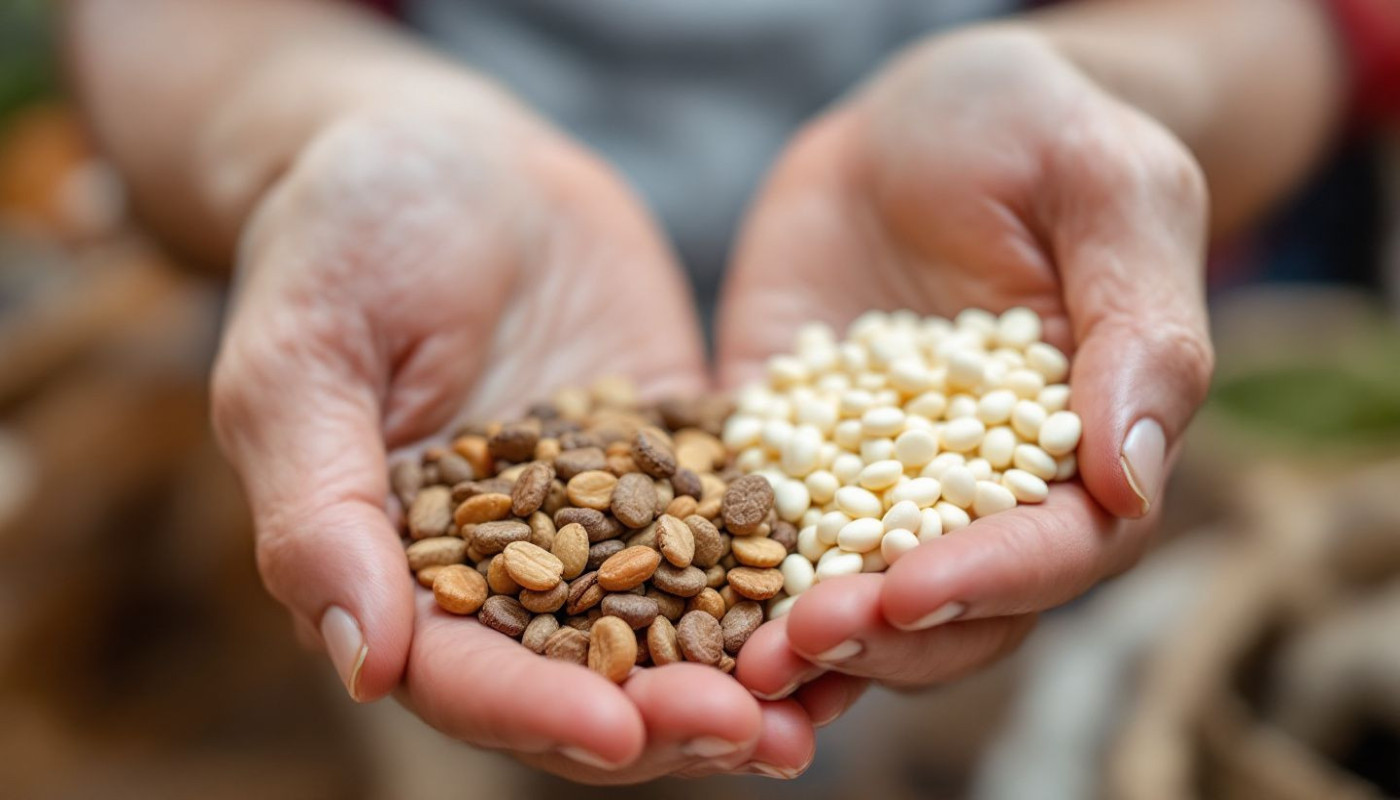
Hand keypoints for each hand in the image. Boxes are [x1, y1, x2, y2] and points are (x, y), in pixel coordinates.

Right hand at [211, 97, 813, 781]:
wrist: (447, 154)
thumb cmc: (344, 237)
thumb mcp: (303, 359)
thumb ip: (320, 505)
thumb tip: (360, 663)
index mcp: (404, 569)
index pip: (464, 673)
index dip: (536, 711)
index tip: (616, 734)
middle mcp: (511, 564)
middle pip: (589, 675)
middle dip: (669, 716)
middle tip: (759, 736)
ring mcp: (604, 515)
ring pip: (677, 625)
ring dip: (746, 674)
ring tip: (822, 708)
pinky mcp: (678, 459)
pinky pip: (741, 528)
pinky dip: (792, 576)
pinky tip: (857, 599)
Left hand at [719, 29, 1211, 700]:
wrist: (915, 117)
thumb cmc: (1040, 131)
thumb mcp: (1110, 192)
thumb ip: (1139, 330)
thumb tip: (1131, 482)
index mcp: (1080, 452)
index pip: (1054, 548)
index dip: (988, 579)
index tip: (910, 592)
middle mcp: (974, 491)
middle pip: (945, 604)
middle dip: (877, 633)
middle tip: (801, 642)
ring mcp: (867, 478)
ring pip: (846, 591)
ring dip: (796, 638)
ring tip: (733, 665)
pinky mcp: (780, 446)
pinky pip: (749, 520)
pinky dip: (717, 573)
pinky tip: (668, 603)